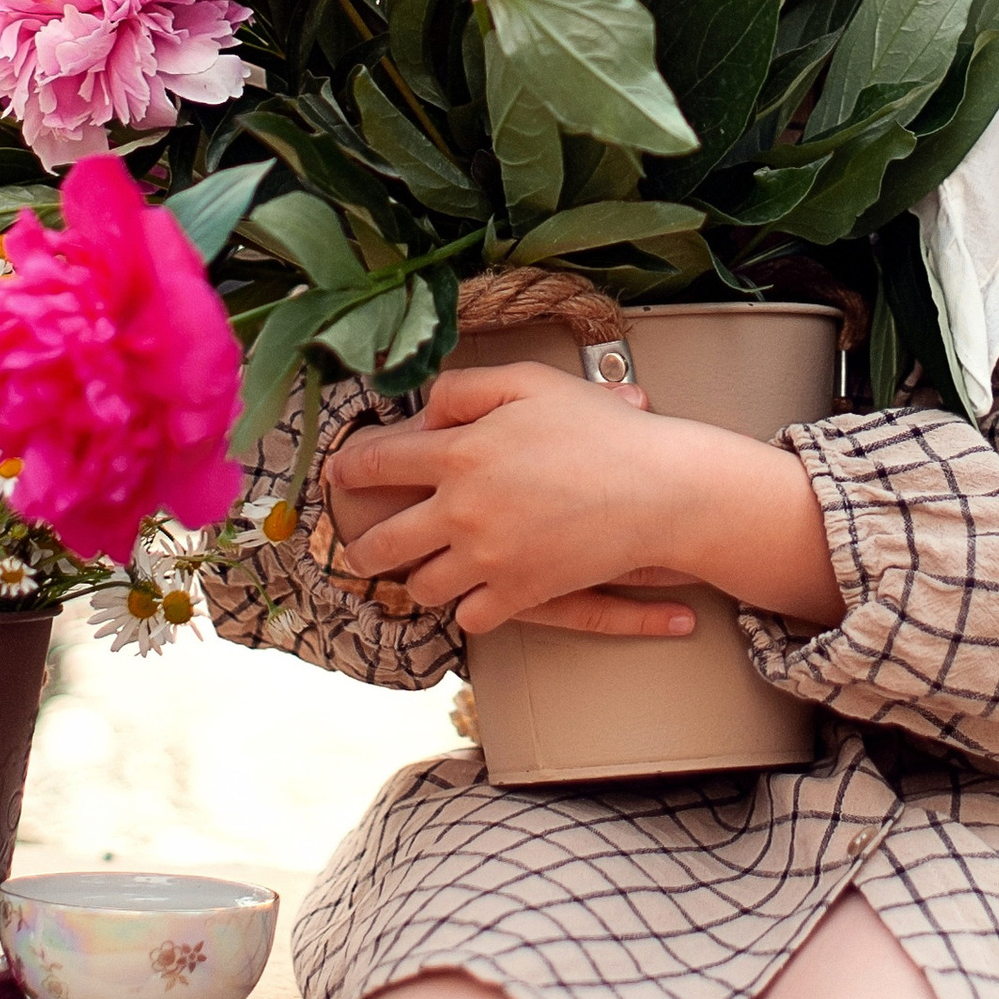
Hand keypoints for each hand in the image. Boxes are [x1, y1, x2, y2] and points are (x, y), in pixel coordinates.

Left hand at [330, 362, 846, 636]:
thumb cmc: (601, 429)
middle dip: (362, 545)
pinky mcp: (520, 594)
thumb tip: (423, 413)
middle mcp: (461, 509)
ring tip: (428, 566)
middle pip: (380, 543)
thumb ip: (465, 388)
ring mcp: (488, 558)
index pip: (375, 464)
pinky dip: (469, 607)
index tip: (338, 476)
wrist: (660, 489)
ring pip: (420, 587)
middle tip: (364, 545)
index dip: (349, 470)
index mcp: (458, 452)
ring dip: (420, 577)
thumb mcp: (530, 381)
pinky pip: (470, 617)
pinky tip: (476, 590)